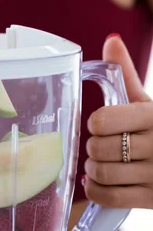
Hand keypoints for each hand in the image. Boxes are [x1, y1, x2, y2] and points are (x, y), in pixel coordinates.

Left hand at [84, 34, 152, 208]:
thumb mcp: (147, 101)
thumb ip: (126, 72)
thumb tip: (111, 40)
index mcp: (152, 116)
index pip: (104, 121)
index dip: (94, 123)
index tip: (97, 123)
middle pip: (99, 148)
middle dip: (92, 146)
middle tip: (97, 144)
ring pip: (103, 174)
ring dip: (93, 169)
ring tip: (99, 162)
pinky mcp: (152, 199)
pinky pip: (110, 198)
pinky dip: (96, 190)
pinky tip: (98, 181)